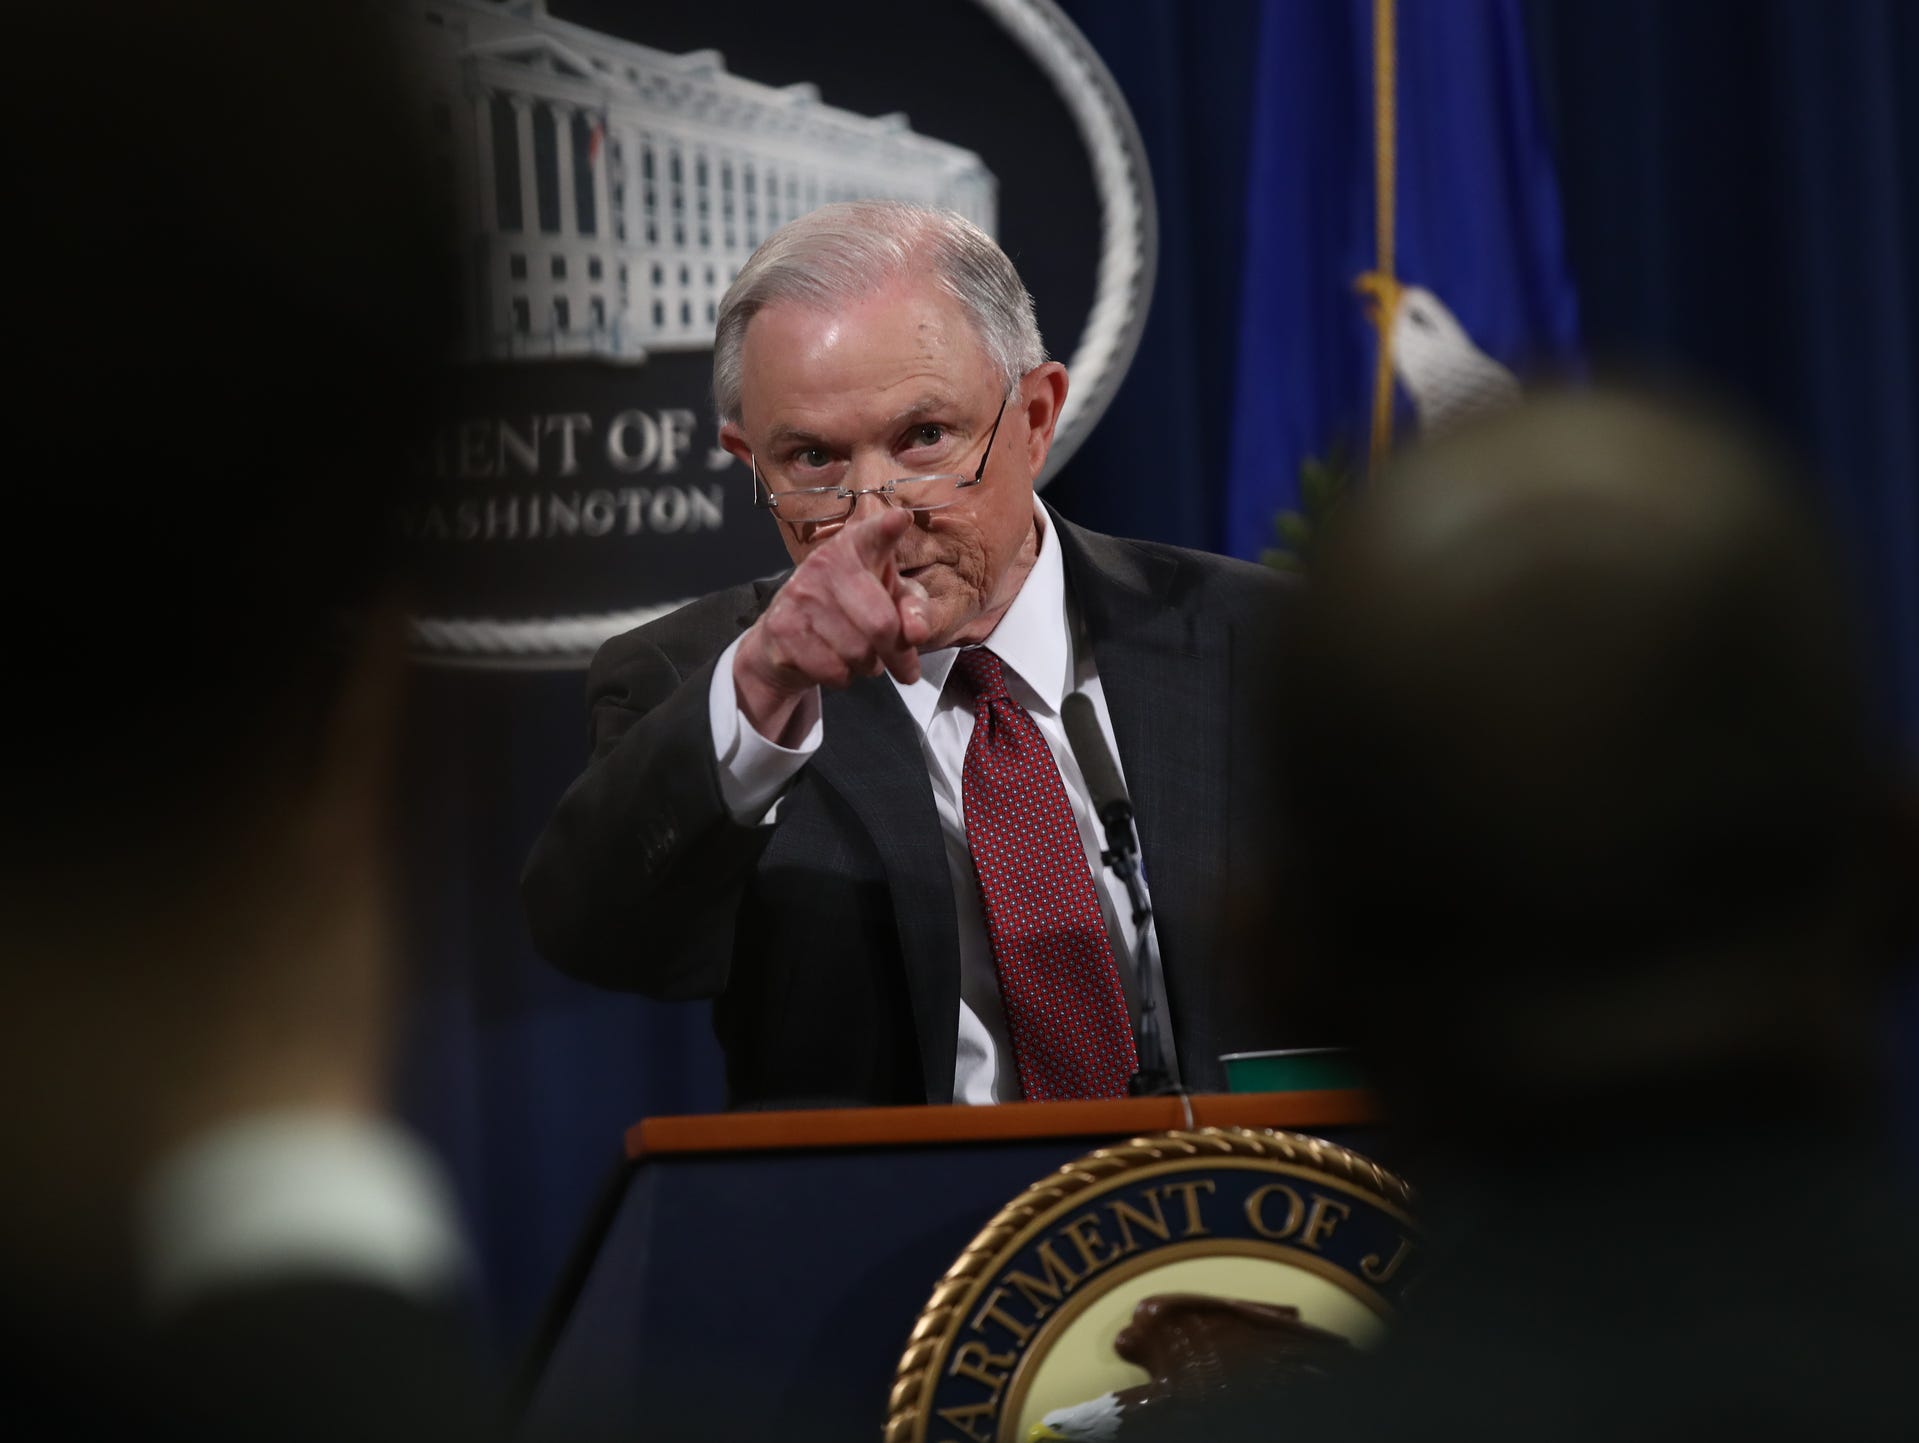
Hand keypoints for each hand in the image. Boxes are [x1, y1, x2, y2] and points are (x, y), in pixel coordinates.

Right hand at [734, 508, 932, 743]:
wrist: (786, 640)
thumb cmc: (853, 610)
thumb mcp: (892, 602)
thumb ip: (915, 611)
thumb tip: (916, 632)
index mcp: (857, 546)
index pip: (873, 534)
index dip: (887, 529)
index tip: (899, 520)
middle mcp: (826, 562)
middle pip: (881, 625)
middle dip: (898, 654)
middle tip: (904, 668)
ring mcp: (800, 594)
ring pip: (858, 653)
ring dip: (868, 666)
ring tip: (860, 655)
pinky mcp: (783, 628)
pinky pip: (833, 670)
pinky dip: (843, 677)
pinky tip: (835, 663)